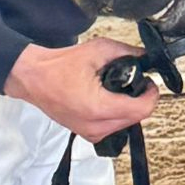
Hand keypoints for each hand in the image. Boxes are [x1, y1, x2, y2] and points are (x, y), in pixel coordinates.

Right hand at [5, 37, 159, 140]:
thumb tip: (147, 58)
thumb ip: (128, 53)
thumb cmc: (57, 66)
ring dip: (130, 108)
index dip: (151, 95)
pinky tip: (112, 100)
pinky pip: (112, 128)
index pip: (141, 109)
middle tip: (138, 84)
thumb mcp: (98, 50)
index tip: (150, 83)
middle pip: (136, 118)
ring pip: (126, 125)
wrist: (32, 78)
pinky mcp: (85, 134)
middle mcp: (94, 126)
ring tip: (123, 90)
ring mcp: (89, 133)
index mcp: (98, 107)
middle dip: (142, 100)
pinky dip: (117, 115)